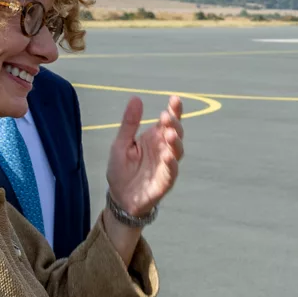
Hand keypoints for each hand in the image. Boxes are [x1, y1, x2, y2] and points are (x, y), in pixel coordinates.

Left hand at [106, 95, 183, 216]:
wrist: (119, 197)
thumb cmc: (121, 170)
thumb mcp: (121, 144)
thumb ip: (129, 123)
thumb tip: (136, 98)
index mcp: (154, 138)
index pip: (168, 121)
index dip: (174, 110)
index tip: (175, 99)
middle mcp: (163, 149)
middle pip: (176, 133)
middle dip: (174, 123)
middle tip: (167, 117)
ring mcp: (166, 165)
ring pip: (178, 151)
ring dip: (176, 142)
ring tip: (170, 134)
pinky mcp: (165, 181)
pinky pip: (172, 171)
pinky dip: (172, 163)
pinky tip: (168, 156)